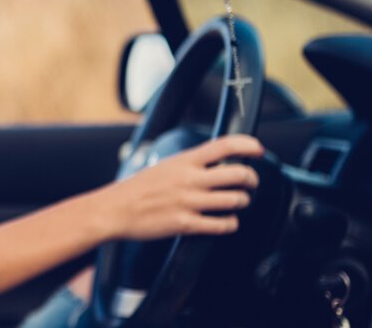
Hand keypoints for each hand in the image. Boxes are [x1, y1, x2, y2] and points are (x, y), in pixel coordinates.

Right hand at [85, 135, 265, 240]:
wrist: (113, 210)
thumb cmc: (136, 189)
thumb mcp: (163, 166)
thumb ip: (189, 164)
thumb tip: (213, 163)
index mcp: (184, 161)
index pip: (225, 145)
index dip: (248, 145)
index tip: (258, 150)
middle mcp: (190, 180)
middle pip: (239, 174)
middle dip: (252, 179)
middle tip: (251, 182)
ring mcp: (189, 203)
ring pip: (235, 201)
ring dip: (242, 202)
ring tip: (238, 203)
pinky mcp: (185, 225)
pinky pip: (222, 225)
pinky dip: (230, 224)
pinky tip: (226, 222)